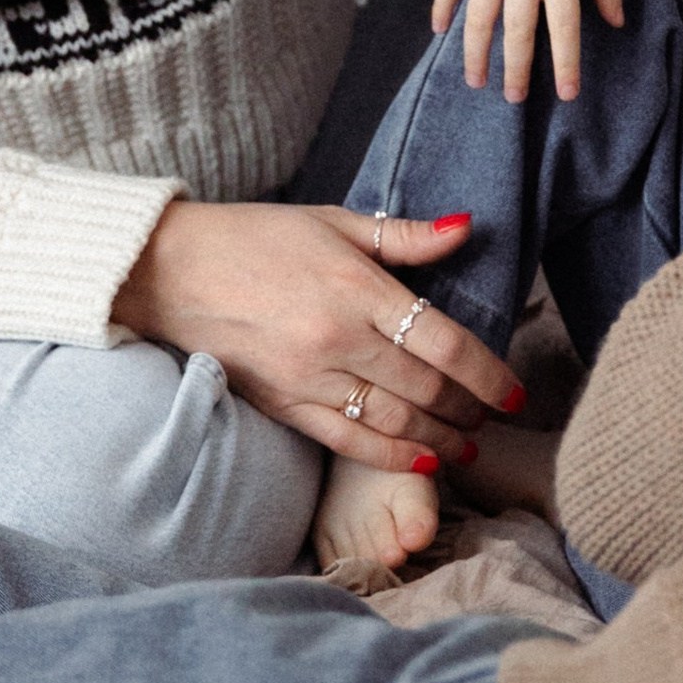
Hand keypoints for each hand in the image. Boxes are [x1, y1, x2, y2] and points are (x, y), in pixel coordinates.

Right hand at [114, 200, 523, 472]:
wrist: (167, 270)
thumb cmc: (254, 237)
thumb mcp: (332, 220)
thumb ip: (403, 235)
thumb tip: (466, 229)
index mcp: (357, 287)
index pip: (444, 341)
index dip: (488, 373)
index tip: (515, 390)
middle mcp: (338, 338)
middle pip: (426, 388)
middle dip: (470, 408)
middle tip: (495, 416)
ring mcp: (309, 377)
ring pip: (395, 420)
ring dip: (442, 438)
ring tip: (469, 444)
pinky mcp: (283, 405)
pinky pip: (349, 440)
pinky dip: (393, 456)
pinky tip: (424, 462)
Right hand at [433, 0, 623, 101]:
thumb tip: (615, 23)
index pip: (563, 30)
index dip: (565, 65)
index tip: (566, 94)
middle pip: (516, 33)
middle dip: (515, 71)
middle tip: (514, 99)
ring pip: (478, 18)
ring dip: (474, 53)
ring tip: (476, 81)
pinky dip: (442, 9)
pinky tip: (441, 33)